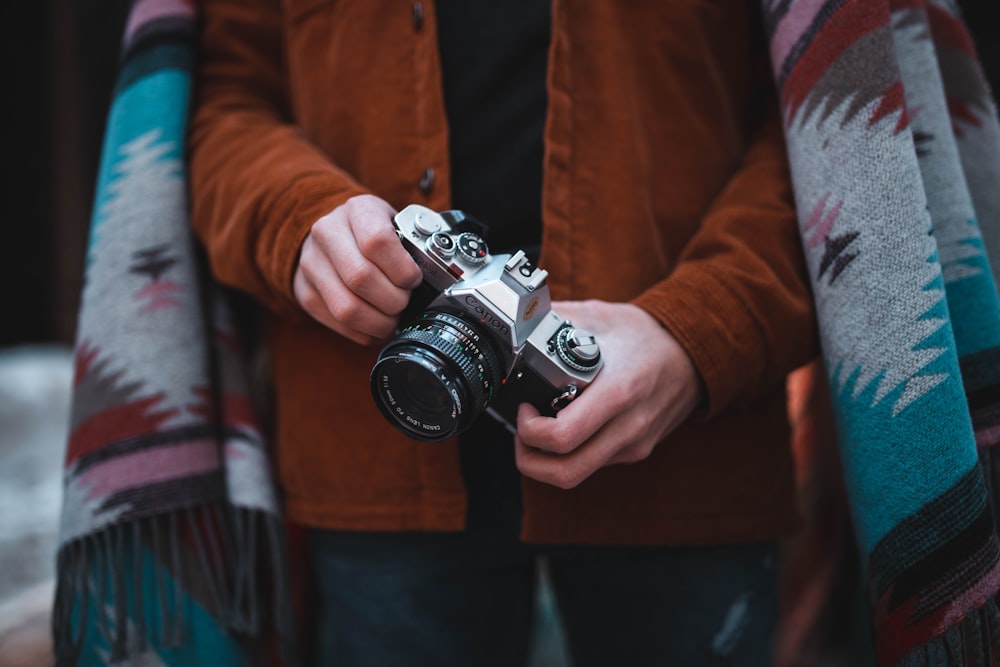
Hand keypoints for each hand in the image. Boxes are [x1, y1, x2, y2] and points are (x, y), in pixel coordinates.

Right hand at [293, 195, 422, 344]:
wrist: (330, 231)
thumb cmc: (371, 230)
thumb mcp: (393, 221)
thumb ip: (413, 243)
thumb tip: (438, 277)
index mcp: (356, 210)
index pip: (377, 241)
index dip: (402, 269)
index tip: (414, 279)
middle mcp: (327, 233)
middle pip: (361, 278)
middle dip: (393, 300)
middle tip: (404, 303)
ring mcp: (311, 264)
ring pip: (347, 308)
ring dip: (379, 322)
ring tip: (392, 319)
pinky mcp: (305, 292)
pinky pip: (337, 324)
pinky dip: (364, 332)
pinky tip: (376, 325)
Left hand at [514, 300, 703, 488]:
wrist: (693, 354)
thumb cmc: (644, 335)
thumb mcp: (600, 316)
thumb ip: (557, 318)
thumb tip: (518, 319)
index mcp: (619, 391)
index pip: (563, 436)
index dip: (530, 430)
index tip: (525, 407)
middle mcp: (628, 426)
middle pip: (565, 472)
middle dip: (529, 460)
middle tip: (522, 432)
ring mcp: (634, 444)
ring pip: (576, 475)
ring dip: (545, 463)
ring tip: (536, 433)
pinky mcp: (635, 452)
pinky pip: (591, 465)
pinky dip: (567, 455)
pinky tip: (562, 429)